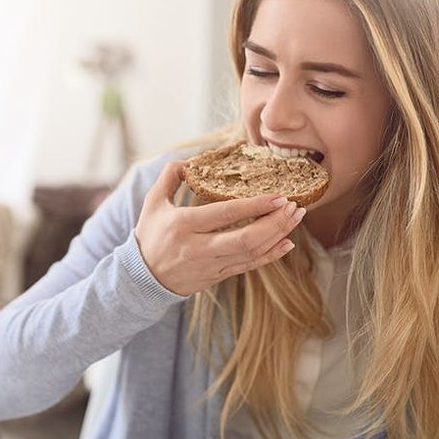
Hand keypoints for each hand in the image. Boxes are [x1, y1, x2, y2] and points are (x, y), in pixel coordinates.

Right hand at [134, 160, 304, 295]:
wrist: (143, 277)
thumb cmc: (150, 235)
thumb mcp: (153, 202)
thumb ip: (170, 177)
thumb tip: (189, 160)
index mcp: (183, 225)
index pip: (225, 214)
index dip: (254, 205)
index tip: (278, 196)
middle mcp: (198, 248)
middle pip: (245, 239)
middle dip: (274, 223)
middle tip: (294, 207)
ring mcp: (210, 265)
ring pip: (251, 253)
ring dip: (277, 235)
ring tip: (295, 219)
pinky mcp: (216, 277)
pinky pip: (248, 267)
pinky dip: (270, 256)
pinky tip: (286, 243)